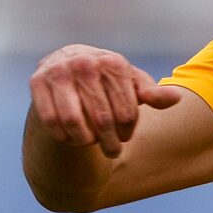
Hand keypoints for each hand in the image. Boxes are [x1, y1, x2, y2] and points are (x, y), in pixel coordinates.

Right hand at [29, 45, 179, 157]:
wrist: (68, 66)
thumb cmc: (108, 81)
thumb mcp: (132, 85)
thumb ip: (153, 94)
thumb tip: (176, 98)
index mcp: (113, 63)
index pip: (126, 113)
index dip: (128, 131)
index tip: (125, 134)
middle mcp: (85, 62)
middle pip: (103, 121)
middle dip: (109, 143)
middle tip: (112, 150)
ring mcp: (59, 71)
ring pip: (75, 124)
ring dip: (85, 142)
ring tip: (89, 143)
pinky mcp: (36, 81)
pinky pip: (52, 122)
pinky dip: (62, 136)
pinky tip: (69, 136)